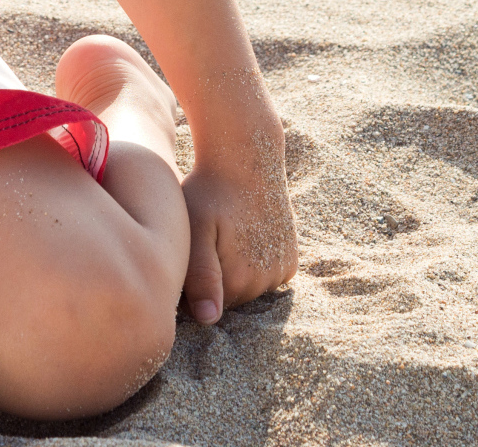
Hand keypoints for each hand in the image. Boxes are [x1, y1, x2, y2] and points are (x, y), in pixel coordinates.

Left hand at [179, 150, 296, 324]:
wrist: (246, 159)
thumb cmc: (209, 192)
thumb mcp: (196, 230)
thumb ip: (201, 276)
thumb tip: (210, 319)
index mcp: (236, 282)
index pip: (203, 308)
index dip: (189, 285)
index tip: (186, 252)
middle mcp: (263, 283)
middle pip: (227, 300)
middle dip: (213, 279)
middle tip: (205, 240)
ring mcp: (280, 272)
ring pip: (247, 290)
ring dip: (234, 271)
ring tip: (224, 236)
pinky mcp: (290, 262)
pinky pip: (266, 277)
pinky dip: (255, 264)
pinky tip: (244, 238)